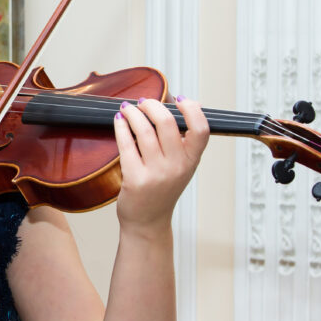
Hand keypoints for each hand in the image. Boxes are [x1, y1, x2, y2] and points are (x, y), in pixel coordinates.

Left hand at [112, 96, 208, 233]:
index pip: (201, 129)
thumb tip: (186, 105)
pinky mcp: (135, 178)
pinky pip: (126, 143)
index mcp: (191, 161)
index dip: (191, 109)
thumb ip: (183, 141)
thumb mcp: (181, 166)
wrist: (147, 221)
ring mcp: (156, 174)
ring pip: (143, 130)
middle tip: (143, 102)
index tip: (178, 98)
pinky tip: (119, 121)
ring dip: (132, 113)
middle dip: (152, 105)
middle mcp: (177, 167)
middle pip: (166, 122)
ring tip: (127, 109)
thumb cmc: (162, 190)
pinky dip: (121, 127)